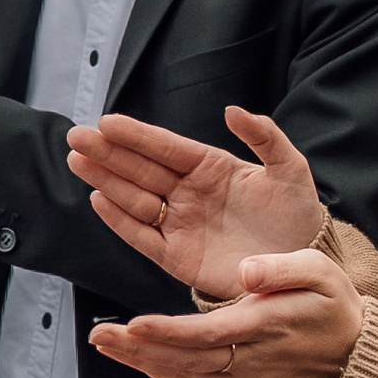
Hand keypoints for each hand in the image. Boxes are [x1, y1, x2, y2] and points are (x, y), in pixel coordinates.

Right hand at [67, 108, 324, 299]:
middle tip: (77, 137)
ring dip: (105, 180)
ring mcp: (180, 224)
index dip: (136, 135)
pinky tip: (99, 200)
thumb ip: (265, 137)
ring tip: (78, 162)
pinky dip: (119, 220)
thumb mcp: (290, 170)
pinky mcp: (176, 256)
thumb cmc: (297, 215)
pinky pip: (141, 236)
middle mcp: (188, 193)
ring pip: (134, 198)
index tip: (107, 122)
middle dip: (107, 153)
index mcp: (210, 167)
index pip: (166, 147)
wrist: (300, 267)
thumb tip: (234, 110)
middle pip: (140, 169)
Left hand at [91, 248, 363, 377]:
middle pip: (184, 359)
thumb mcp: (321, 272)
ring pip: (182, 375)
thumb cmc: (333, 306)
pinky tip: (135, 358)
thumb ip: (283, 268)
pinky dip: (161, 372)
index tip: (135, 324)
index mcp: (264, 327)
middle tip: (99, 336)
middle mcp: (248, 358)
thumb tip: (246, 271)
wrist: (353, 355)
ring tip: (104, 343)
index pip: (209, 334)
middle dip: (138, 350)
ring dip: (140, 362)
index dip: (169, 333)